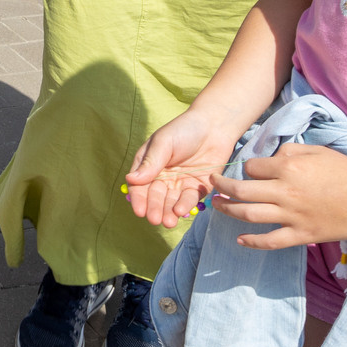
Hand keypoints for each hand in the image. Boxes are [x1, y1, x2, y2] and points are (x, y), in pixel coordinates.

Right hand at [122, 107, 236, 227]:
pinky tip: (180, 211)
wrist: (215, 125)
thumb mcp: (164, 142)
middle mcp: (163, 178)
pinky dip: (185, 206)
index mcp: (149, 166)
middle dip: (154, 209)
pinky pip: (190, 200)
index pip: (140, 185)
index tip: (139, 210)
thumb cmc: (185, 129)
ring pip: (171, 202)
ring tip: (168, 222)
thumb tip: (131, 179)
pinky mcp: (198, 188)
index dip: (139, 199)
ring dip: (168, 212)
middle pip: (155, 197)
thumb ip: (150, 162)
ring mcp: (180, 184)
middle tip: (154, 219)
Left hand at [206, 142, 346, 248]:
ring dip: (228, 211)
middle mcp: (286, 192)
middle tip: (212, 183)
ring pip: (249, 215)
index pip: (253, 167)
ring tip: (215, 207)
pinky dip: (252, 242)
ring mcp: (292, 216)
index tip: (247, 170)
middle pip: (242, 190)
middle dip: (222, 186)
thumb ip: (292, 151)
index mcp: (290, 168)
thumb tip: (272, 155)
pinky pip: (270, 241)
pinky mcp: (301, 235)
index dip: (247, 167)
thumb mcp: (320, 151)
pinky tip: (239, 239)